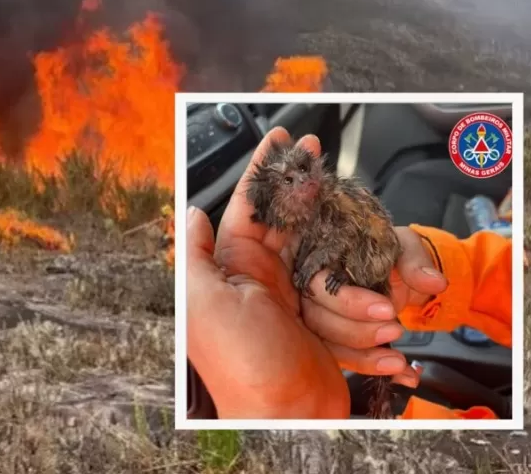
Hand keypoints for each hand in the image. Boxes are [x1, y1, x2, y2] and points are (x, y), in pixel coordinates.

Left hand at [186, 127, 349, 418]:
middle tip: (322, 159)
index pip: (249, 204)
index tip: (282, 138)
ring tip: (356, 256)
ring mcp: (294, 298)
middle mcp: (261, 278)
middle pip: (290, 218)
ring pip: (324, 252)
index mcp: (232, 267)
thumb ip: (194, 255)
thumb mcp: (202, 304)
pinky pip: (345, 292)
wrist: (284, 418)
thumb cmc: (240, 364)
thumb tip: (190, 212)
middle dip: (306, 189)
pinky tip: (365, 272)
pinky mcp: (321, 321)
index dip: (265, 170)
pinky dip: (360, 288)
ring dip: (342, 253)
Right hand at [300, 226, 448, 386]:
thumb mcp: (402, 247)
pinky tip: (404, 376)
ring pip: (326, 345)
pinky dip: (376, 369)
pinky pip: (346, 360)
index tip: (388, 310)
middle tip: (396, 330)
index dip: (349, 303)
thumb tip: (435, 283)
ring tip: (398, 362)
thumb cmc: (386, 254)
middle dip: (356, 333)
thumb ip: (414, 262)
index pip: (319, 286)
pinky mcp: (333, 341)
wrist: (391, 271)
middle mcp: (310, 294)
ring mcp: (319, 319)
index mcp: (319, 264)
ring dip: (362, 358)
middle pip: (317, 321)